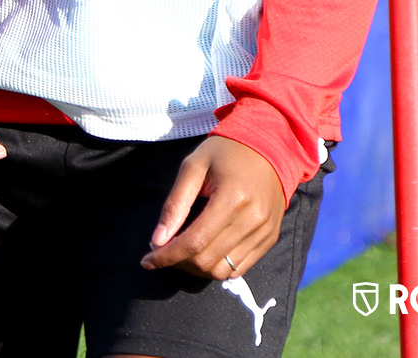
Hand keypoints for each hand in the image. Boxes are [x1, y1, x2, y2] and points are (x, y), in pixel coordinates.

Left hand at [140, 136, 285, 277]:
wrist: (267, 146)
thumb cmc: (225, 152)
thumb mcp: (193, 166)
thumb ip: (175, 204)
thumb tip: (157, 241)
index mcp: (232, 198)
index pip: (195, 242)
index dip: (167, 256)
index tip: (148, 260)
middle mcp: (252, 219)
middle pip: (208, 260)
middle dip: (179, 261)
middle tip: (164, 249)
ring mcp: (264, 232)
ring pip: (223, 271)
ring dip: (197, 268)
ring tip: (184, 251)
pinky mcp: (270, 238)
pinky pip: (240, 269)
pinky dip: (218, 266)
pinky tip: (205, 251)